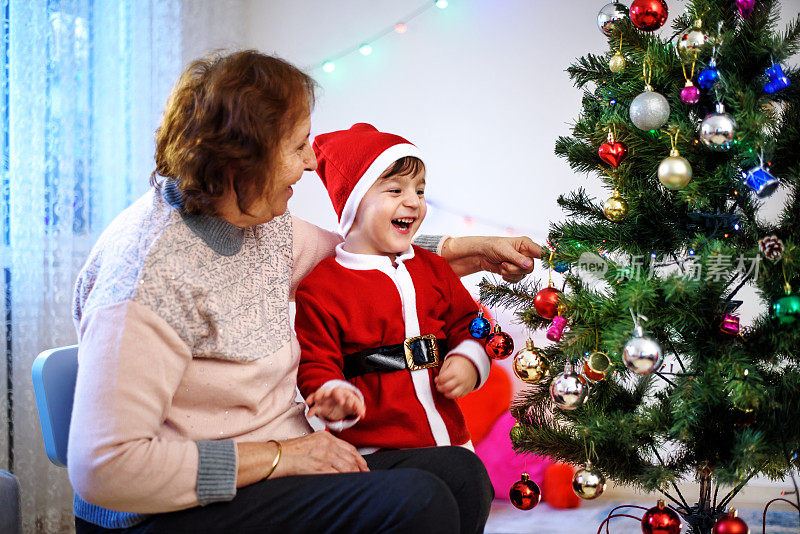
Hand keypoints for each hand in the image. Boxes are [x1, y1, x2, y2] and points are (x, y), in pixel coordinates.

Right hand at [236, 431, 368, 486]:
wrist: (275, 455)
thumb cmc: (289, 451)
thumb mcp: (310, 442)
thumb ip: (324, 446)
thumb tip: (337, 457)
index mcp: (324, 436)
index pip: (348, 447)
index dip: (358, 457)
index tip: (363, 464)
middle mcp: (325, 443)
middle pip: (350, 456)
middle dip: (360, 466)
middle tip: (365, 473)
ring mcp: (322, 454)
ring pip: (345, 465)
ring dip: (354, 473)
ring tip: (359, 479)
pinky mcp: (317, 465)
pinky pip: (335, 472)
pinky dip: (343, 477)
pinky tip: (347, 481)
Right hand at [306, 386, 365, 421]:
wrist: (340, 403)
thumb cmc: (346, 403)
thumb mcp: (353, 406)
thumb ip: (358, 409)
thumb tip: (362, 414)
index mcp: (343, 393)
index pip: (343, 393)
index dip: (343, 397)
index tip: (343, 402)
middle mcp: (334, 394)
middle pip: (333, 392)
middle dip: (331, 396)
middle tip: (331, 401)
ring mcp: (325, 397)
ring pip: (321, 393)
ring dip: (318, 395)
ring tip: (315, 399)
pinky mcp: (319, 404)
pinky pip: (313, 403)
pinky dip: (311, 408)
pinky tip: (309, 414)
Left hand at [434, 355, 477, 398]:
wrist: (473, 363)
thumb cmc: (460, 362)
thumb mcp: (449, 361)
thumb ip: (442, 370)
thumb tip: (438, 380)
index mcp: (454, 370)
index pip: (442, 379)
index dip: (437, 380)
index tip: (437, 379)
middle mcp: (460, 379)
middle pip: (446, 387)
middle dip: (440, 388)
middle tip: (438, 386)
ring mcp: (465, 385)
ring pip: (453, 395)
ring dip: (446, 394)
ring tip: (444, 390)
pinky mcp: (468, 389)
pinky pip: (459, 396)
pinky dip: (454, 395)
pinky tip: (451, 391)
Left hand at [442, 235, 541, 282]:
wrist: (481, 255)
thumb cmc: (492, 247)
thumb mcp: (504, 251)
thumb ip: (517, 258)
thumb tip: (529, 265)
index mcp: (526, 244)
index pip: (540, 252)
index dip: (544, 258)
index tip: (542, 261)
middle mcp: (526, 254)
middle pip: (530, 267)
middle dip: (515, 268)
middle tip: (504, 264)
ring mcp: (521, 264)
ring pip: (523, 274)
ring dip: (509, 272)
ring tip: (501, 265)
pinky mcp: (516, 272)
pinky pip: (517, 279)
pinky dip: (508, 277)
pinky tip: (501, 271)